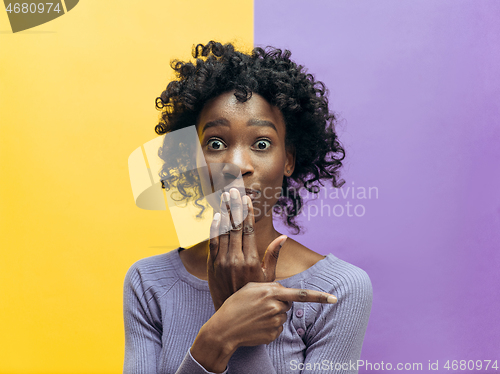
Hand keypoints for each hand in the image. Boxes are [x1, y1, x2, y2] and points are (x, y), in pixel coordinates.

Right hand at [191, 282, 336, 371]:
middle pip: (288, 303)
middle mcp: (276, 306)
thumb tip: (283, 287)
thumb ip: (270, 284)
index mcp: (272, 291)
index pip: (302, 294)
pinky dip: (269, 326)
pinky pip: (277, 328)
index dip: (320, 296)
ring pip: (282, 315)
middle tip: (259, 305)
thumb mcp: (251, 286)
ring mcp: (275, 322)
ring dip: (273, 314)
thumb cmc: (235, 304)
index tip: (334, 299)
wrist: (224, 329)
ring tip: (255, 315)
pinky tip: (257, 325)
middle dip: (279, 303)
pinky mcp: (273, 334)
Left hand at [207, 188, 286, 309]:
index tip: (247, 199)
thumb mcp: (268, 277)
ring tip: (225, 197)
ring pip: (223, 232)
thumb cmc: (254, 294)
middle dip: (235, 207)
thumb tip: (283, 237)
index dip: (247, 213)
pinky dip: (214, 229)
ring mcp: (222, 262)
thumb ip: (273, 255)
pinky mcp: (212, 265)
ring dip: (224, 213)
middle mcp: (236, 259)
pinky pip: (213, 243)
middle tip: (234, 190)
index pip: (249, 230)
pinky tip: (217, 216)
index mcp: (251, 260)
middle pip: (235, 227)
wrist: (232, 316)